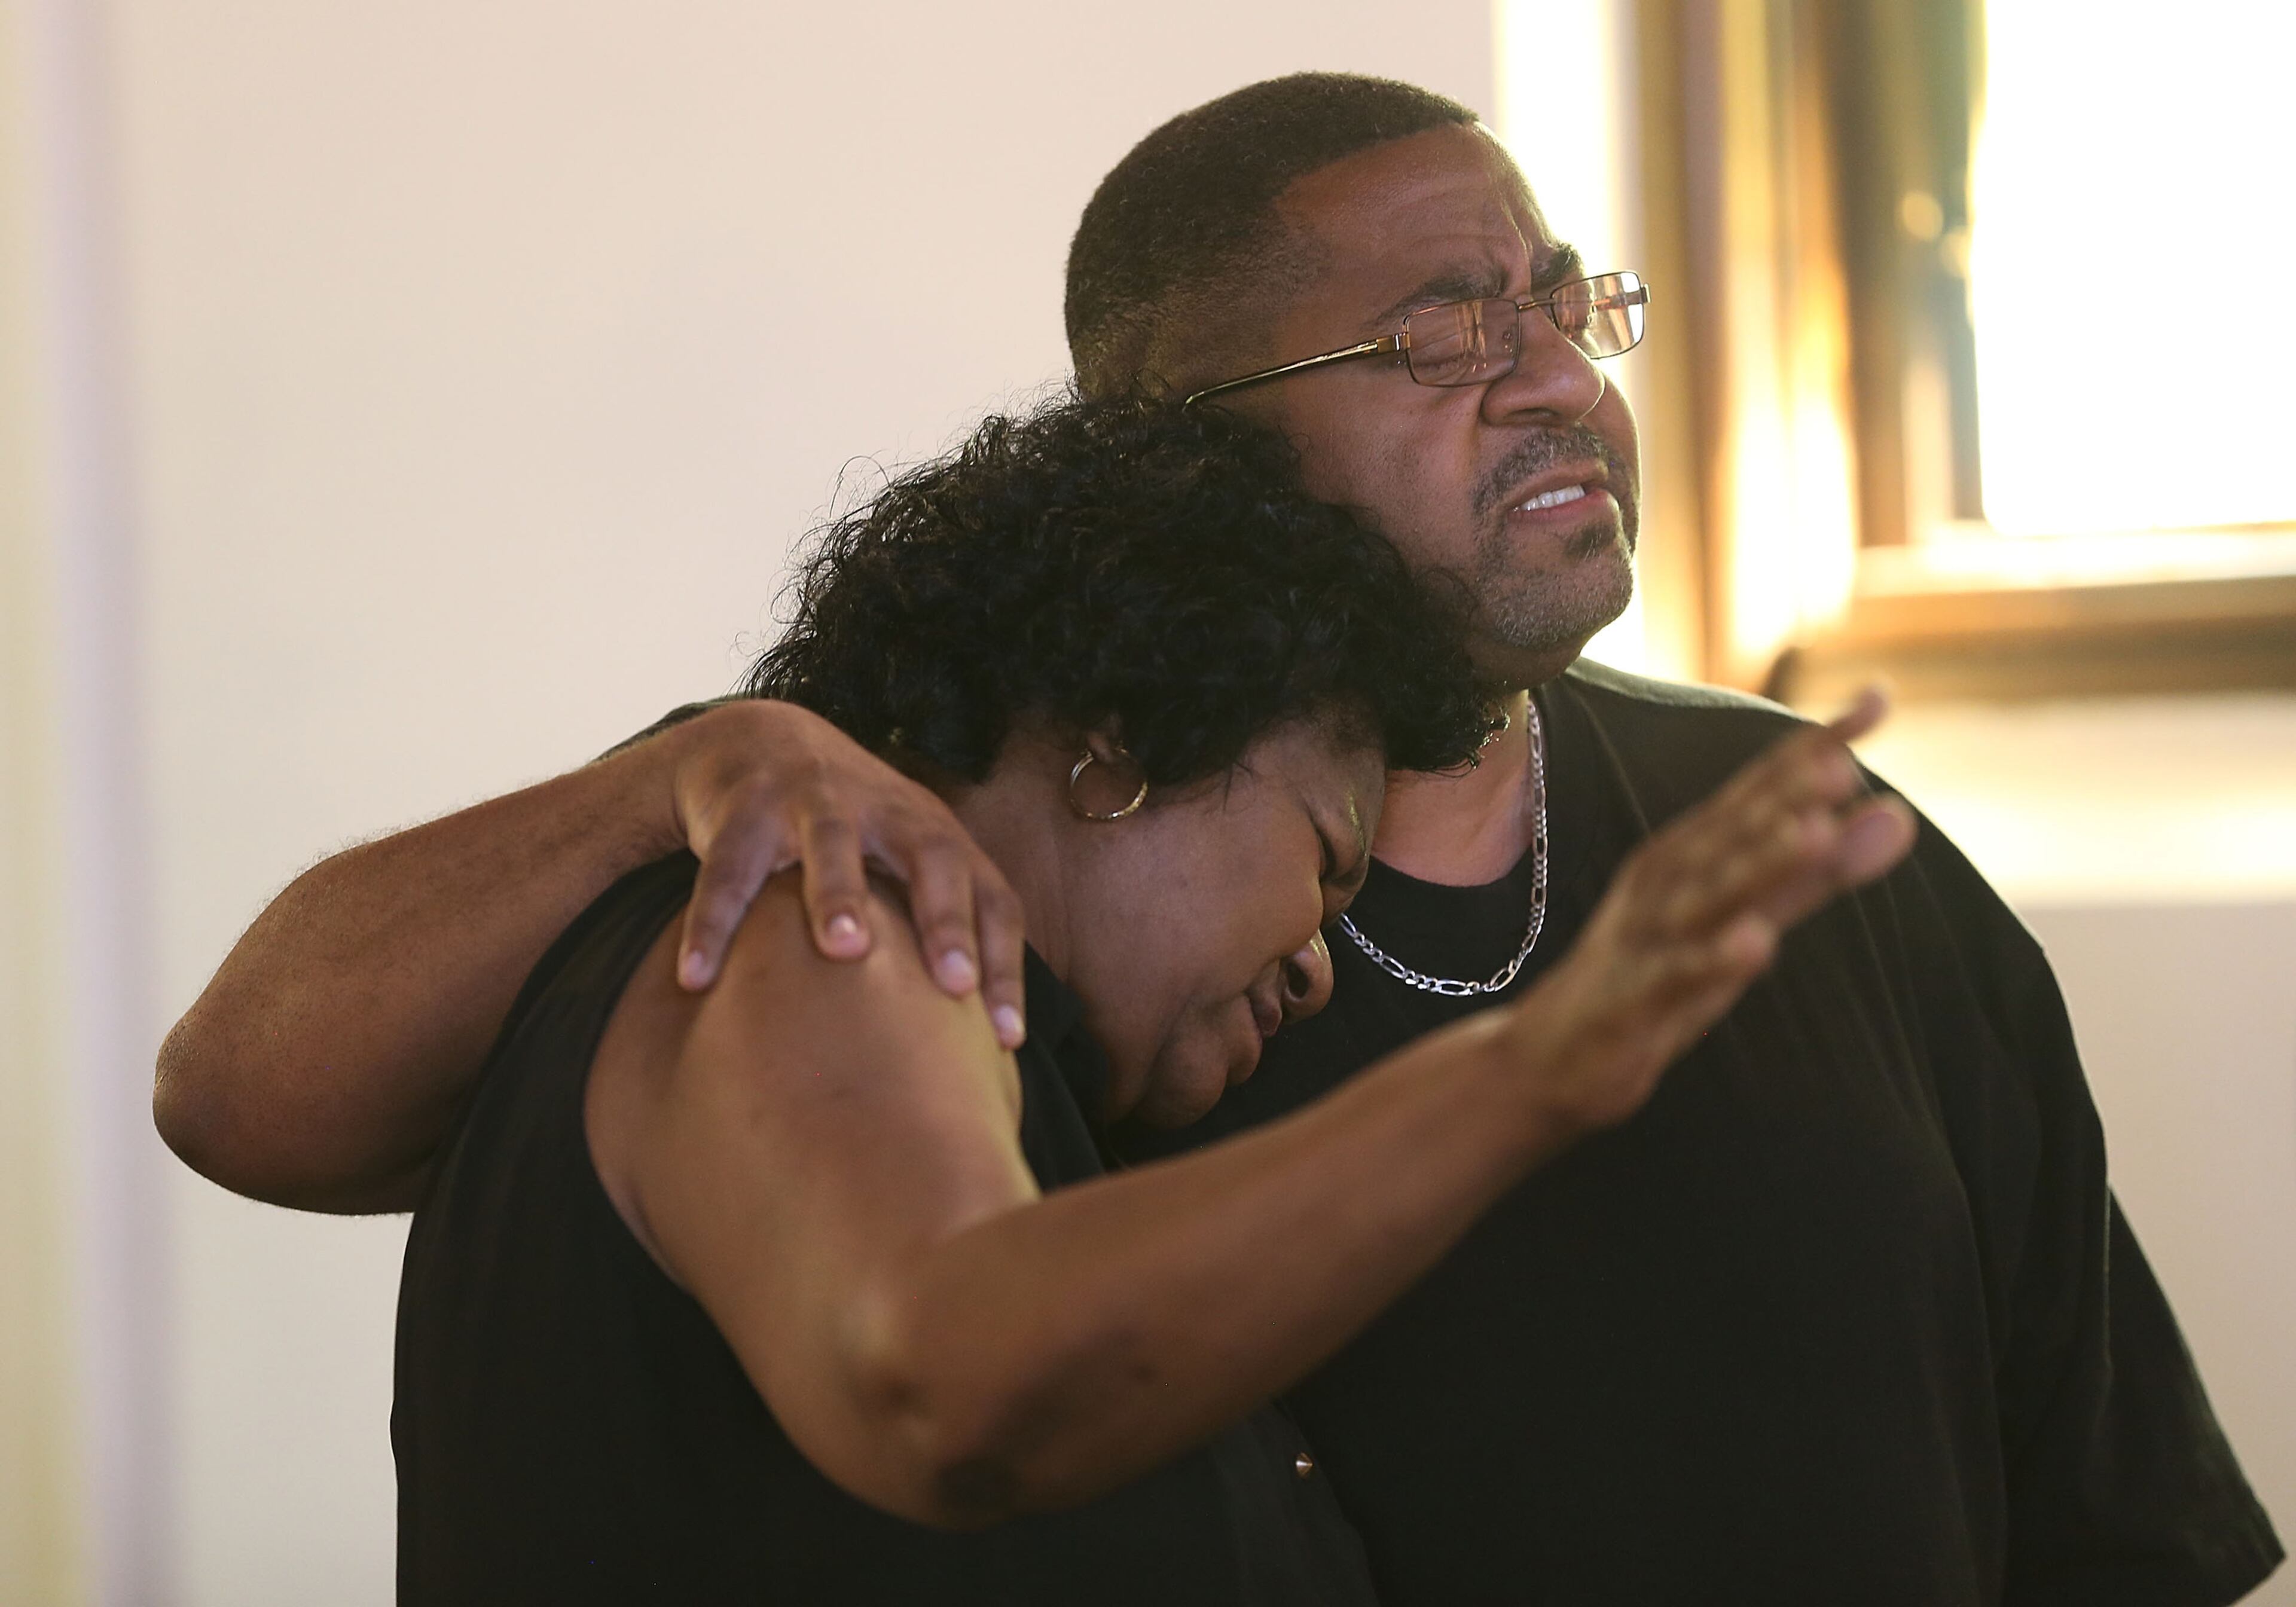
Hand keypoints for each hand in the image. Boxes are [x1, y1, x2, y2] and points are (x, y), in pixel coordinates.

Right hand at [658, 701, 1027, 1046]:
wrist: (757, 742)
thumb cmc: (851, 830)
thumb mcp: (902, 863)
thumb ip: (937, 928)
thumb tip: (979, 1040)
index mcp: (934, 833)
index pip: (989, 896)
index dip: (1004, 963)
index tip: (1008, 1037)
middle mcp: (885, 811)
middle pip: (932, 856)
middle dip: (944, 917)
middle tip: (956, 982)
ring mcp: (815, 802)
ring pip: (833, 845)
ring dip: (839, 895)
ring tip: (843, 950)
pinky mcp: (745, 808)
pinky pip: (728, 869)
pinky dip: (712, 922)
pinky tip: (695, 977)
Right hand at [1508, 687, 1914, 1135]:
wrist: (1550, 1056)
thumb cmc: (1659, 976)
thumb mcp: (1746, 918)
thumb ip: (1819, 870)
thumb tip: (1900, 814)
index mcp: (1693, 848)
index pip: (1762, 786)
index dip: (1817, 746)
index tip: (1879, 701)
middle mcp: (1666, 878)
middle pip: (1732, 831)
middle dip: (1785, 796)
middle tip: (1842, 765)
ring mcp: (1647, 935)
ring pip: (1707, 895)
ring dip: (1756, 864)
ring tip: (1809, 834)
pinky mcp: (1633, 998)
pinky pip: (1676, 976)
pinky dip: (1712, 959)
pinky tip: (1754, 945)